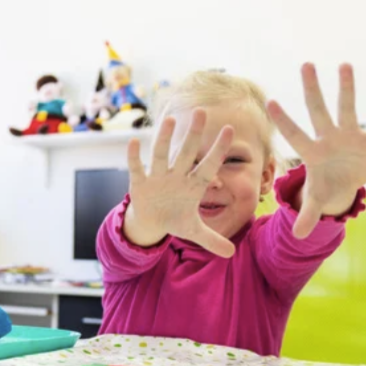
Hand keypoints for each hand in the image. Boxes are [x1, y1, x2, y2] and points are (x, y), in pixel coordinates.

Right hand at [123, 109, 236, 257]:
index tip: (231, 130)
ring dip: (164, 138)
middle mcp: (177, 176)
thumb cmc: (175, 218)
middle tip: (202, 112)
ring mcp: (158, 177)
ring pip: (161, 155)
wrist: (151, 221)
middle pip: (186, 152)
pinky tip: (134, 141)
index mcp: (193, 185)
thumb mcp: (193, 231)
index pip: (209, 165)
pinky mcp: (140, 183)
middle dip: (193, 134)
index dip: (219, 150)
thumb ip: (212, 240)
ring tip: (169, 120)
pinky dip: (135, 157)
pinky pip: (137, 168)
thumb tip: (232, 254)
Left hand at [267, 63, 365, 238]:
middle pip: (318, 111)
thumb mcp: (315, 200)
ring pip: (348, 108)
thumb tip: (296, 237)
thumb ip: (307, 214)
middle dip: (312, 90)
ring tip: (344, 64)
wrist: (344, 182)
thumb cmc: (324, 186)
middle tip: (306, 64)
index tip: (271, 102)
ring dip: (347, 88)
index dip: (284, 121)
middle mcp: (328, 138)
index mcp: (312, 152)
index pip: (295, 134)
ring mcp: (349, 137)